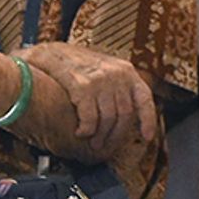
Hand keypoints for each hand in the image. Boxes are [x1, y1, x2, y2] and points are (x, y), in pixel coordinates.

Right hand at [18, 42, 157, 149]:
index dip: (148, 120)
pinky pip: (91, 118)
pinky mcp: (82, 86)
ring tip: (92, 142)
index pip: (144, 98)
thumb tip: (126, 116)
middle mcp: (117, 74)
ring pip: (109, 118)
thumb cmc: (77, 64)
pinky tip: (81, 132)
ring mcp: (101, 79)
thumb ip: (118, 87)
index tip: (147, 136)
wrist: (50, 53)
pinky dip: (87, 130)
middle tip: (106, 145)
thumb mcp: (105, 69)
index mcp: (127, 71)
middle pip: (125, 114)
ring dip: (100, 136)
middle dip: (116, 135)